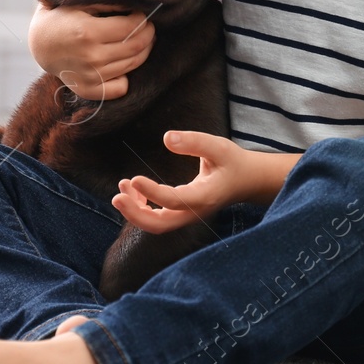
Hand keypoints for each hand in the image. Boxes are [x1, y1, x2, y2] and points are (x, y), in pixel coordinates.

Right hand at [28, 3, 153, 100]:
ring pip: (133, 64)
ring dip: (144, 50)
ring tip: (141, 39)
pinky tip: (124, 61)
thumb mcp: (80, 3)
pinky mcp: (89, 90)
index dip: (142, 18)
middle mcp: (91, 57)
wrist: (40, 46)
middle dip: (148, 33)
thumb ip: (108, 3)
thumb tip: (136, 4)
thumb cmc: (61, 19)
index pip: (131, 26)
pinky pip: (121, 87)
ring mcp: (90, 76)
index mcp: (88, 32)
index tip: (141, 13)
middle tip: (148, 26)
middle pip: (136, 46)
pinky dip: (128, 75)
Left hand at [111, 131, 253, 233]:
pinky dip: (141, 207)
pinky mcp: (181, 213)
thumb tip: (166, 138)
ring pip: (156, 224)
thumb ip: (194, 142)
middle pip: (160, 225)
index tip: (135, 178)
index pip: (174, 200)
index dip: (152, 193)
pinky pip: (157, 218)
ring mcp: (187, 216)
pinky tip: (132, 187)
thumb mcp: (219, 147)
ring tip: (121, 187)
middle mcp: (194, 212)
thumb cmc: (232, 162)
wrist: (246, 181)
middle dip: (135, 215)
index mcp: (204, 197)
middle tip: (117, 197)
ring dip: (135, 212)